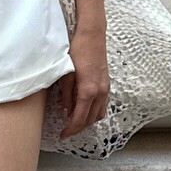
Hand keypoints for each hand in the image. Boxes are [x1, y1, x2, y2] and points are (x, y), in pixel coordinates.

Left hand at [54, 24, 109, 138]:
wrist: (92, 35)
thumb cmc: (77, 51)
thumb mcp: (66, 74)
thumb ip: (66, 95)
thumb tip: (66, 112)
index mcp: (88, 91)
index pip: (80, 118)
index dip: (71, 130)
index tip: (63, 135)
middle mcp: (100, 92)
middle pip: (90, 120)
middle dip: (78, 128)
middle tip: (66, 131)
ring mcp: (106, 89)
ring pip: (99, 114)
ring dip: (87, 121)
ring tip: (74, 122)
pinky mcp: (107, 84)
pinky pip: (103, 105)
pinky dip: (94, 112)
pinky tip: (85, 110)